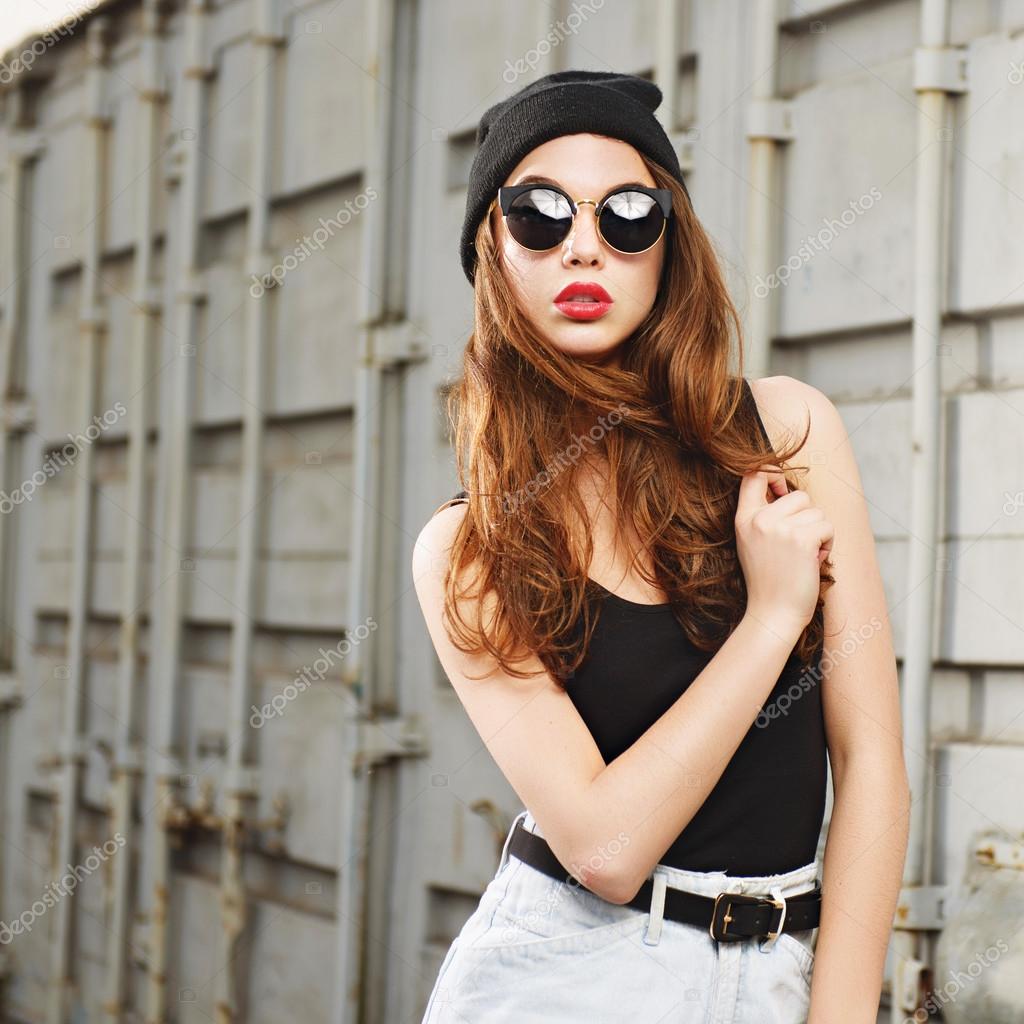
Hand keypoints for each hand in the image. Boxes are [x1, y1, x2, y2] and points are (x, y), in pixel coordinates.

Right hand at [734, 466, 833, 639]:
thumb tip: (785, 488)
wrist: (772, 613)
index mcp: (743, 519)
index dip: (773, 472)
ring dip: (819, 532)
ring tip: (805, 555)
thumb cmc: (768, 580)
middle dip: (807, 516)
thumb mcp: (752, 542)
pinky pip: (826, 526)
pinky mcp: (801, 539)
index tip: (782, 488)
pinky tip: (813, 560)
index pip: (754, 474)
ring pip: (816, 511)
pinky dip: (827, 543)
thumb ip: (762, 515)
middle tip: (798, 543)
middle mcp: (759, 519)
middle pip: (798, 495)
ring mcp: (779, 528)